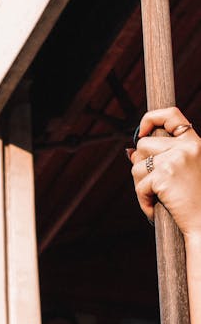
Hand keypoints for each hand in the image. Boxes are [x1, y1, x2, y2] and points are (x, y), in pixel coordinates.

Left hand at [129, 107, 200, 236]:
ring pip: (137, 166)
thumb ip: (162, 158)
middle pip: (144, 145)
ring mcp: (175, 159)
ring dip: (141, 185)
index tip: (140, 132)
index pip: (171, 115)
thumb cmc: (196, 202)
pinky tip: (157, 209)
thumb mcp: (185, 173)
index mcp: (195, 143)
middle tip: (154, 185)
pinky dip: (143, 201)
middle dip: (142, 165)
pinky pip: (139, 186)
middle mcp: (187, 147)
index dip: (151, 119)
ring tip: (158, 198)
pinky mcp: (164, 175)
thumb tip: (130, 151)